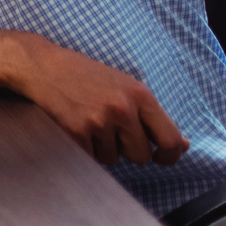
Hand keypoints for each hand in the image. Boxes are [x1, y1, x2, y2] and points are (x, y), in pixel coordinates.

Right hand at [11, 34, 188, 166]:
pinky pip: (91, 158)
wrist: (42, 66)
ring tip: (89, 121)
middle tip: (111, 129)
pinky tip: (76, 126)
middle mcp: (122, 108)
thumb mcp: (124, 86)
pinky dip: (85, 148)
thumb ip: (152, 115)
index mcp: (140, 94)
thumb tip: (183, 145)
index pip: (170, 139)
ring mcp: (99, 120)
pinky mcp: (77, 131)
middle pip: (141, 155)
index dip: (169, 156)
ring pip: (114, 159)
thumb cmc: (85, 76)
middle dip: (128, 149)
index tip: (161, 157)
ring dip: (103, 147)